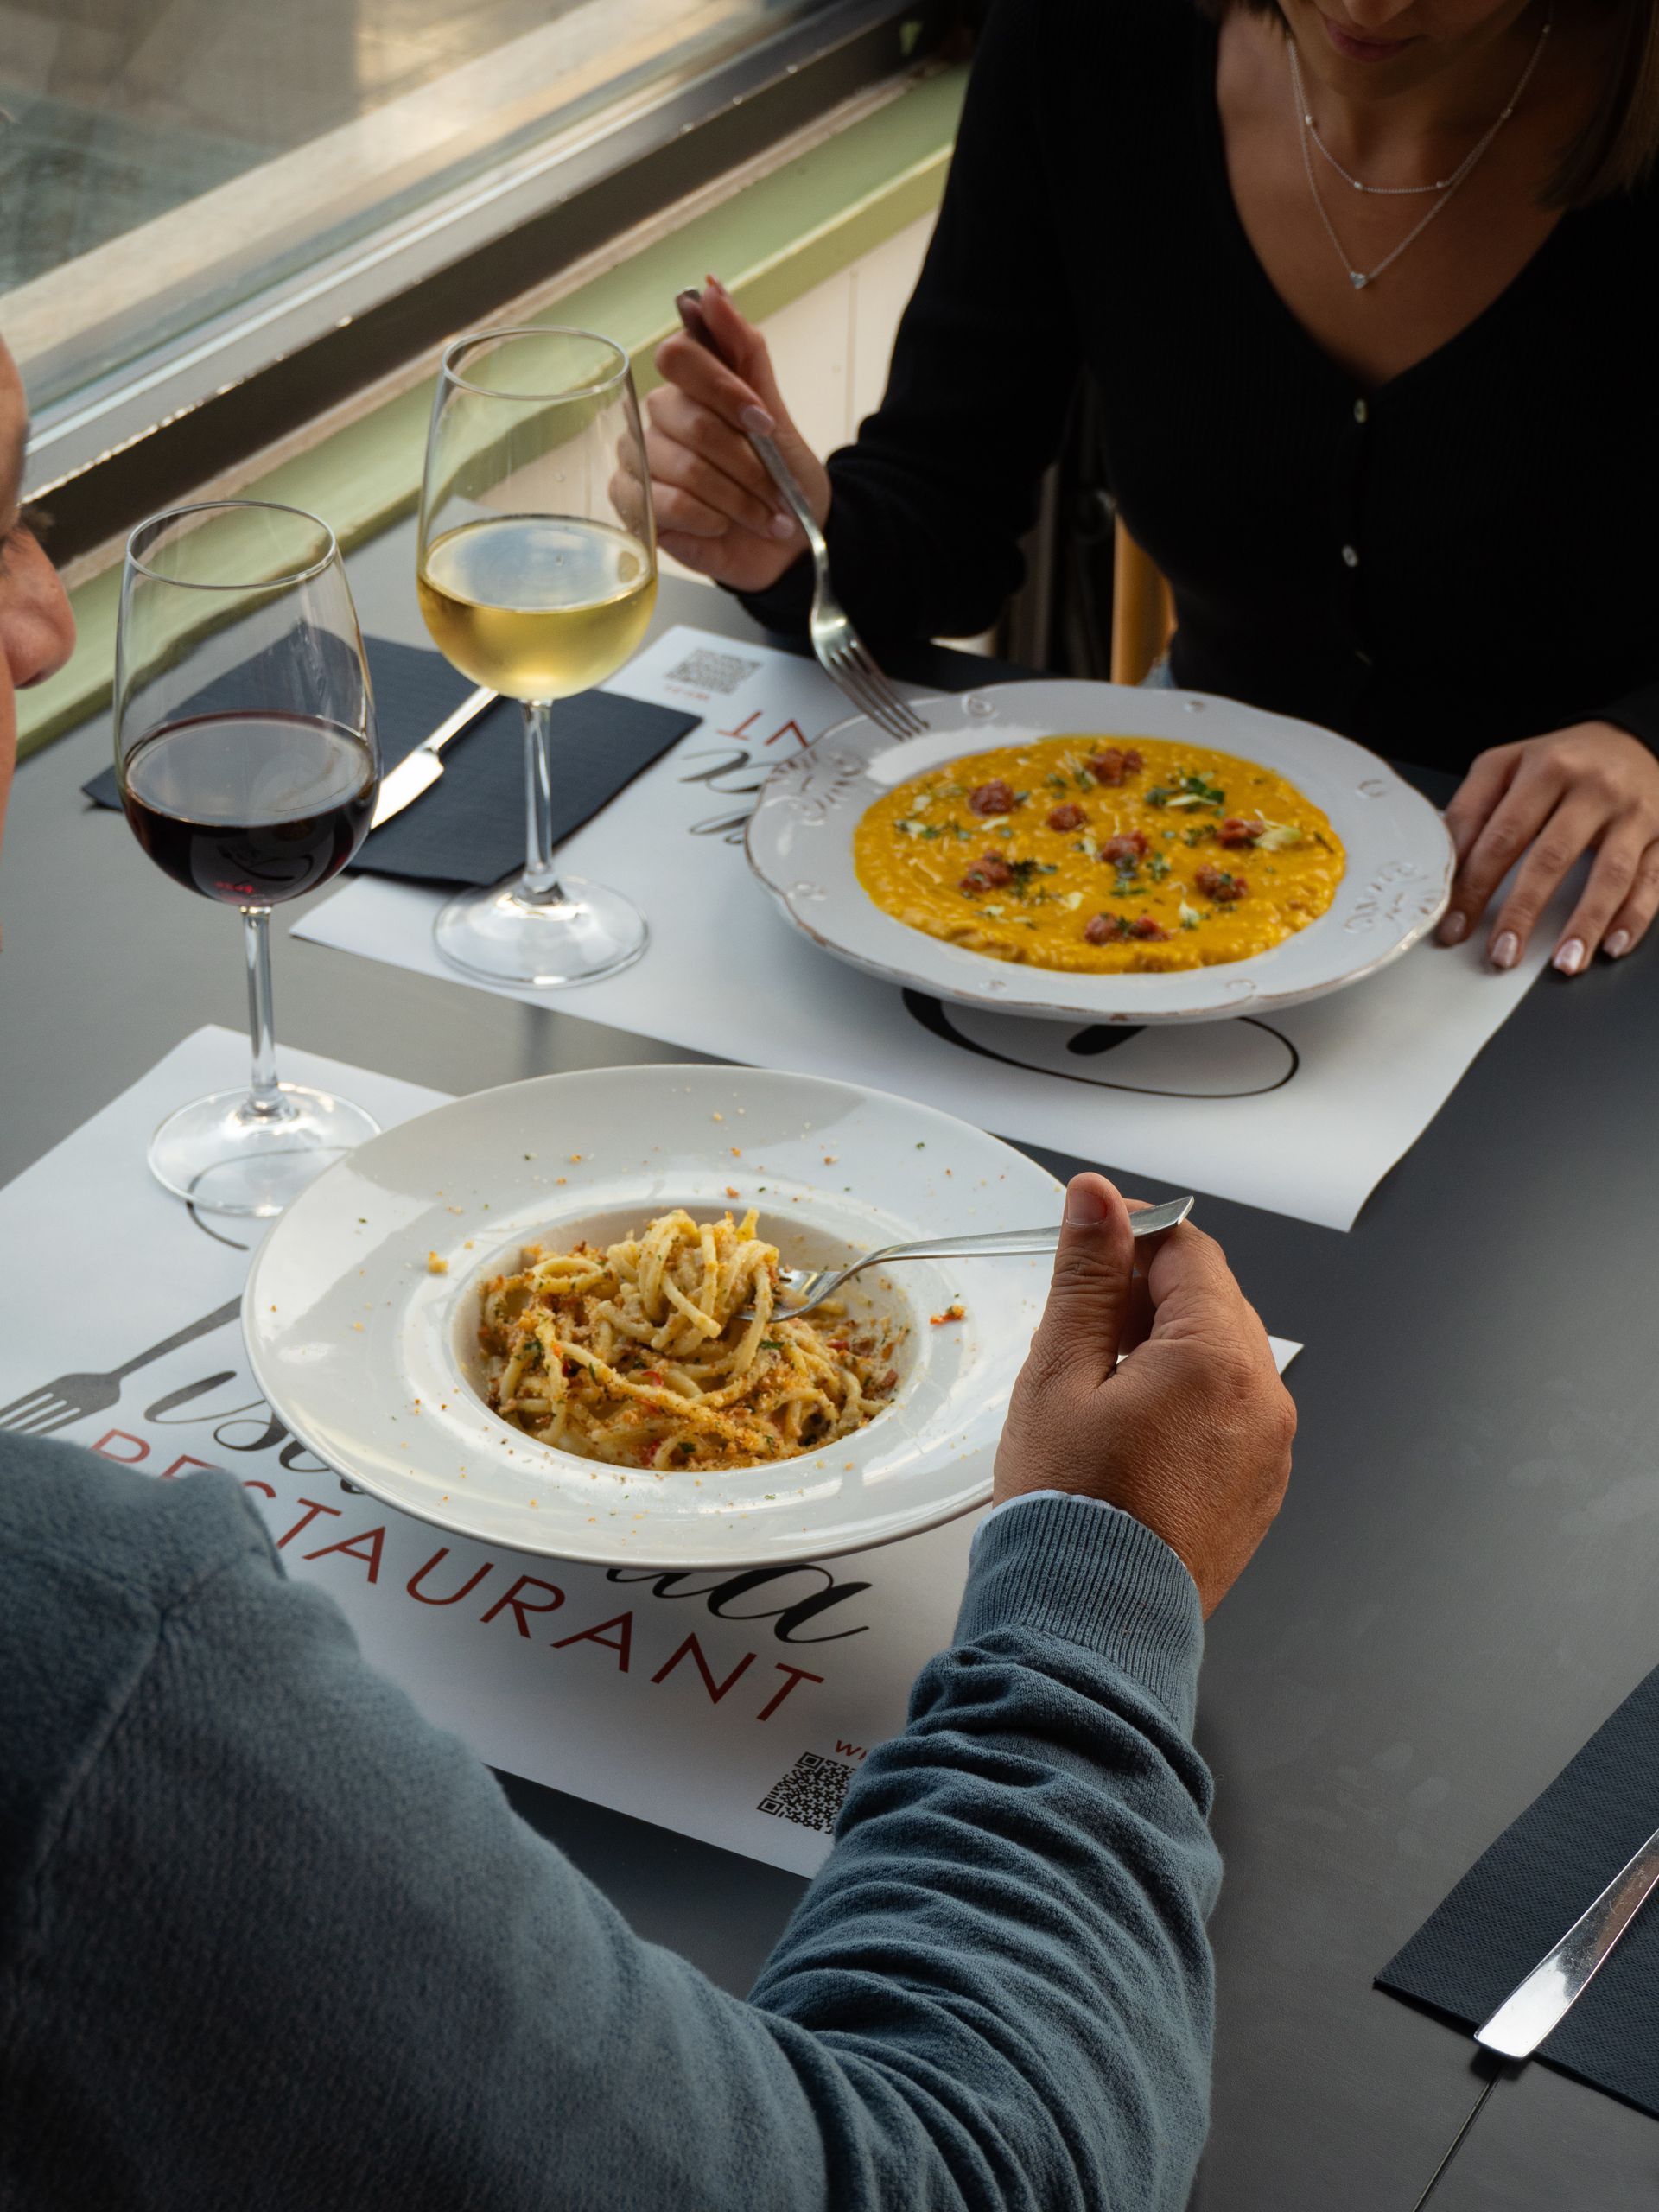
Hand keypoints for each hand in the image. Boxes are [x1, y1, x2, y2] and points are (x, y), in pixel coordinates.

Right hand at [647, 277, 829, 592]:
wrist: (789, 539)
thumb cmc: (781, 474)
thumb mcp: (774, 410)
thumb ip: (743, 349)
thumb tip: (710, 287)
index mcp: (689, 384)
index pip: (679, 356)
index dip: (723, 389)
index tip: (763, 423)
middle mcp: (659, 417)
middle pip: (691, 422)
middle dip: (746, 462)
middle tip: (776, 488)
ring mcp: (642, 461)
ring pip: (685, 468)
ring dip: (738, 498)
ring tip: (765, 517)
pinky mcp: (637, 506)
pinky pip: (665, 504)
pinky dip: (707, 519)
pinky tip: (723, 526)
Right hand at [993, 1174, 1293, 1616]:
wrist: (1090, 1628)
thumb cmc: (1071, 1512)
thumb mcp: (1060, 1374)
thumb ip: (1087, 1278)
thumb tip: (1097, 1201)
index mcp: (1219, 1360)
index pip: (1189, 1250)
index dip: (1134, 1233)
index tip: (1089, 1241)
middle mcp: (1264, 1401)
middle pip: (1213, 1303)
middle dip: (1149, 1296)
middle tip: (1080, 1327)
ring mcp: (1269, 1452)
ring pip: (1222, 1361)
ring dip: (1167, 1351)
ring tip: (1097, 1392)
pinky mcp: (1259, 1492)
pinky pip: (1230, 1417)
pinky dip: (1186, 1405)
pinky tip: (1130, 1437)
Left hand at [1436, 723, 1658, 972]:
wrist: (1631, 738)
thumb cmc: (1561, 761)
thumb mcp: (1507, 766)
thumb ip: (1472, 809)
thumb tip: (1445, 863)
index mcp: (1545, 769)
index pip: (1502, 836)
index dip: (1475, 886)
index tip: (1455, 926)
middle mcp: (1592, 789)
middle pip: (1551, 857)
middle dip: (1522, 912)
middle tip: (1501, 954)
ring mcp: (1632, 813)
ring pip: (1609, 874)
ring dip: (1585, 924)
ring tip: (1563, 963)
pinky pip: (1652, 880)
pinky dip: (1634, 916)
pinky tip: (1613, 946)